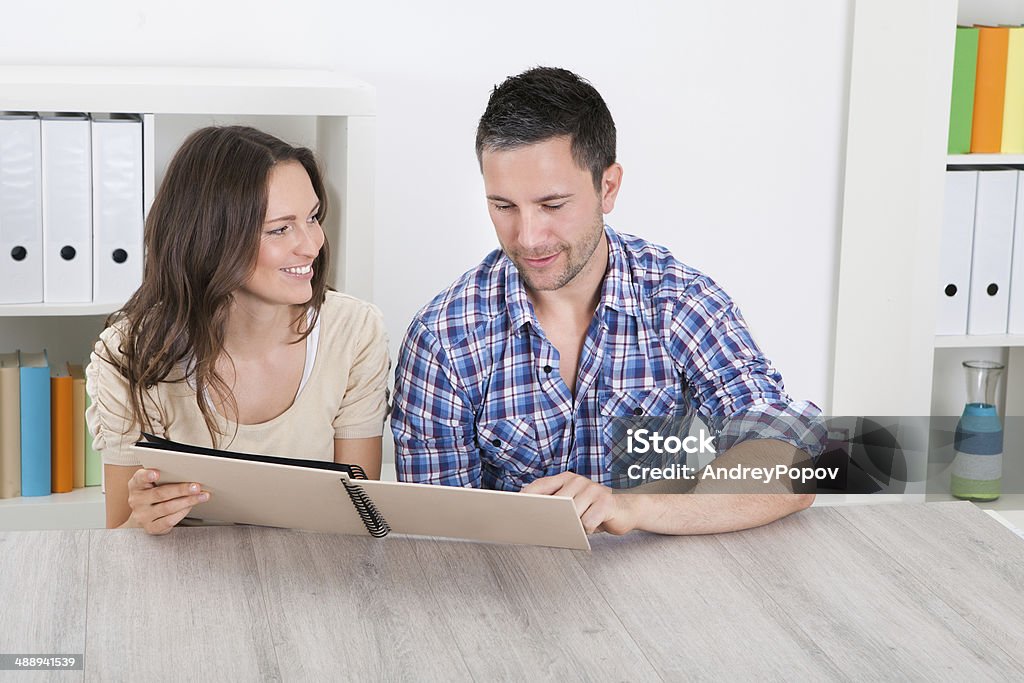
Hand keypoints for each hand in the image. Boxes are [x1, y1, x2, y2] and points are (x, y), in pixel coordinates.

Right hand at [125, 468, 209, 534]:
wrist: (143, 515)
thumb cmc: (152, 494)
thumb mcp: (152, 483)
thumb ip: (164, 476)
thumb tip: (188, 473)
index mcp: (136, 485)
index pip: (139, 478)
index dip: (147, 475)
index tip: (156, 473)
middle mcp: (137, 500)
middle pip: (160, 494)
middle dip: (181, 490)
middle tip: (196, 487)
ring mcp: (142, 515)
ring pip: (167, 508)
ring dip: (187, 501)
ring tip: (201, 496)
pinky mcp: (151, 527)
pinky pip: (169, 520)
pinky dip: (182, 513)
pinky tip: (191, 506)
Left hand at [521, 472, 636, 534]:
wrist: (625, 511)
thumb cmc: (593, 510)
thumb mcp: (572, 504)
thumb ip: (554, 504)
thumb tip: (530, 514)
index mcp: (566, 478)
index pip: (540, 485)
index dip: (526, 496)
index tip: (514, 507)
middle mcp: (578, 480)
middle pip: (554, 502)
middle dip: (549, 517)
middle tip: (547, 527)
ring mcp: (592, 489)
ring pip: (571, 514)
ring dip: (573, 526)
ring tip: (579, 526)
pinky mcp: (605, 502)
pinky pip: (587, 522)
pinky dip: (587, 530)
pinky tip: (592, 527)